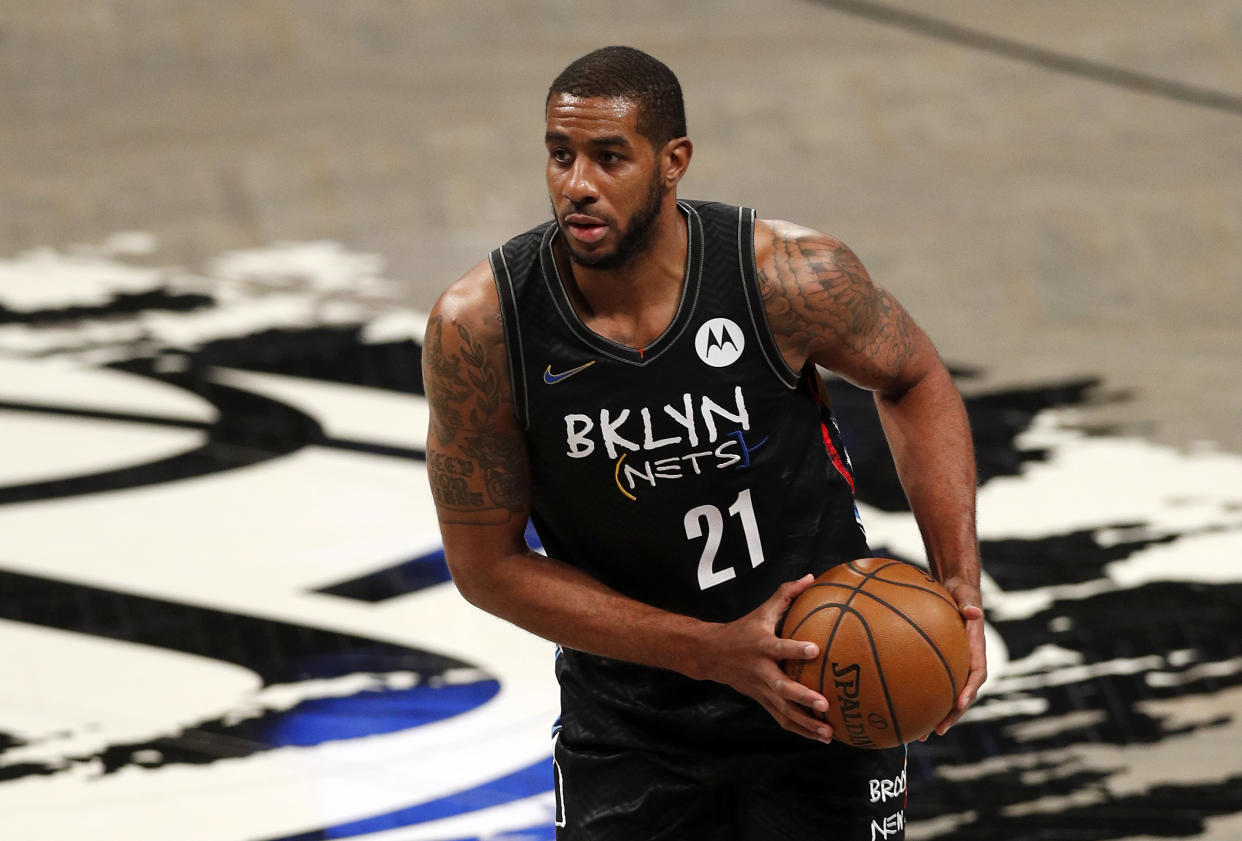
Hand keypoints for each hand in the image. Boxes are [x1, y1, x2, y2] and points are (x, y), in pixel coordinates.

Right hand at [698, 575, 834, 742]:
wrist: (711, 654)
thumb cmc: (743, 630)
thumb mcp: (761, 611)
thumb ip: (786, 595)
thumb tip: (811, 578)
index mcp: (762, 646)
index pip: (780, 647)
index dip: (796, 649)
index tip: (815, 649)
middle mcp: (762, 671)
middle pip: (782, 688)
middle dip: (803, 698)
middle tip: (824, 704)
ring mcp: (761, 690)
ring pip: (784, 711)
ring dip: (806, 724)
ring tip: (828, 732)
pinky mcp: (762, 701)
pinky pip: (782, 719)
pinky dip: (801, 730)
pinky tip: (821, 737)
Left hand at [928, 578, 986, 736]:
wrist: (955, 590)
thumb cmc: (960, 592)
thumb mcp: (965, 594)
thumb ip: (968, 603)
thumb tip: (974, 610)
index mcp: (976, 648)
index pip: (977, 673)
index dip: (969, 690)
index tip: (960, 703)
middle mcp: (968, 661)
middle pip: (963, 694)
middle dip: (952, 714)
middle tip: (938, 730)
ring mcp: (956, 664)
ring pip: (949, 695)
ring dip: (938, 714)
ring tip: (921, 733)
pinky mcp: (942, 663)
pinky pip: (934, 684)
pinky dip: (924, 697)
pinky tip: (906, 709)